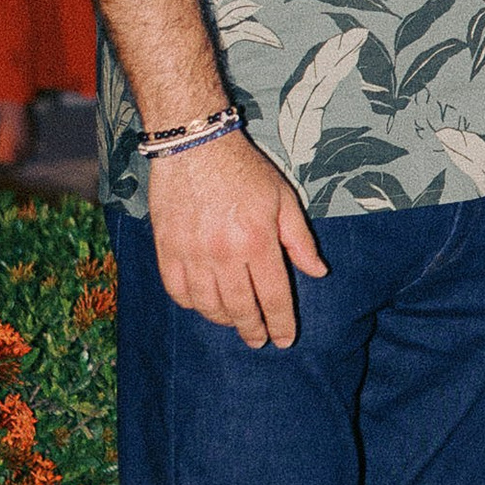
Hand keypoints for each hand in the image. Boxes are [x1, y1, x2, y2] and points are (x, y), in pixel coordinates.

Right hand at [147, 132, 326, 346]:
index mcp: (257, 241)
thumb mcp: (283, 199)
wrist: (194, 144)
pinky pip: (178, 291)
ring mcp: (191, 253)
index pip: (273, 296)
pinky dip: (193, 304)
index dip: (281, 323)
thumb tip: (317, 272)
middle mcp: (223, 253)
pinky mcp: (166, 248)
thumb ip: (300, 240)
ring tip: (235, 323)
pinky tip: (204, 304)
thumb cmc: (244, 170)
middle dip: (253, 330)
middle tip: (259, 340)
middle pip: (240, 308)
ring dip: (224, 320)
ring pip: (208, 305)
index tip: (284, 340)